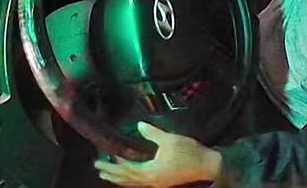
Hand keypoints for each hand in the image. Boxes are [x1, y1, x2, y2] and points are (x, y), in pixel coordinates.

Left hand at [94, 122, 221, 186]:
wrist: (208, 165)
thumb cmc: (189, 152)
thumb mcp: (169, 140)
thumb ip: (152, 133)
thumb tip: (138, 125)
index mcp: (151, 172)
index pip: (126, 170)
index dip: (113, 165)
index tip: (101, 160)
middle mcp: (152, 181)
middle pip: (127, 179)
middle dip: (112, 174)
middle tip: (98, 168)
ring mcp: (158, 183)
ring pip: (134, 183)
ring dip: (120, 179)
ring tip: (108, 176)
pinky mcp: (163, 181)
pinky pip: (141, 183)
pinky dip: (131, 180)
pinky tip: (130, 177)